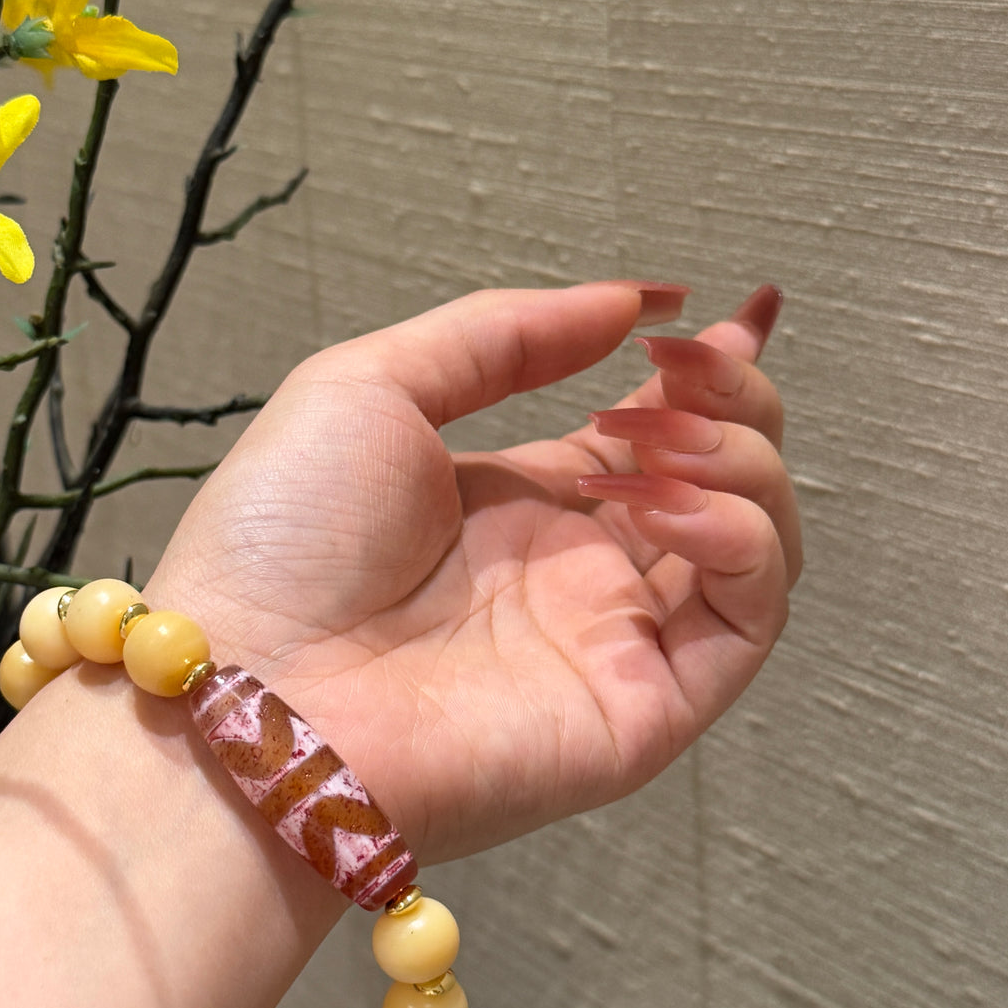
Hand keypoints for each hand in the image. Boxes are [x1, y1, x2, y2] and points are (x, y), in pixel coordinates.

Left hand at [146, 281, 799, 866]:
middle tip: (686, 365)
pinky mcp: (645, 706)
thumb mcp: (373, 386)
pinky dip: (739, 540)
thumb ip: (506, 336)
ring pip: (757, 546)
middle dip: (735, 401)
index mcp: (524, 503)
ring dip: (742, 462)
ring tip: (660, 434)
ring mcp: (619, 639)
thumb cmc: (280, 545)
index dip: (712, 374)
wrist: (250, 691)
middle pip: (721, 479)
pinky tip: (661, 499)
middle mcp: (583, 570)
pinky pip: (748, 621)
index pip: (656, 434)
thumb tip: (630, 301)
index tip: (744, 310)